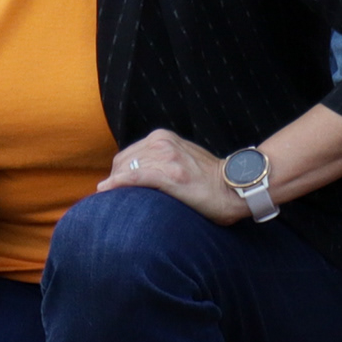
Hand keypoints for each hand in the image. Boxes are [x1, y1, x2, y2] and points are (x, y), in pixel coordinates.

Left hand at [95, 128, 247, 223]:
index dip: (120, 175)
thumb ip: (158, 159)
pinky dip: (118, 184)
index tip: (121, 192)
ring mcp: (168, 158)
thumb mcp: (180, 157)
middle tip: (123, 201)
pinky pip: (135, 177)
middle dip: (118, 182)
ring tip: (118, 204)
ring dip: (118, 186)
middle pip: (122, 163)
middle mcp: (163, 143)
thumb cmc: (207, 178)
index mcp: (163, 137)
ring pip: (126, 171)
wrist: (234, 187)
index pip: (126, 156)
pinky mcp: (171, 175)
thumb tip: (130, 175)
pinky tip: (106, 190)